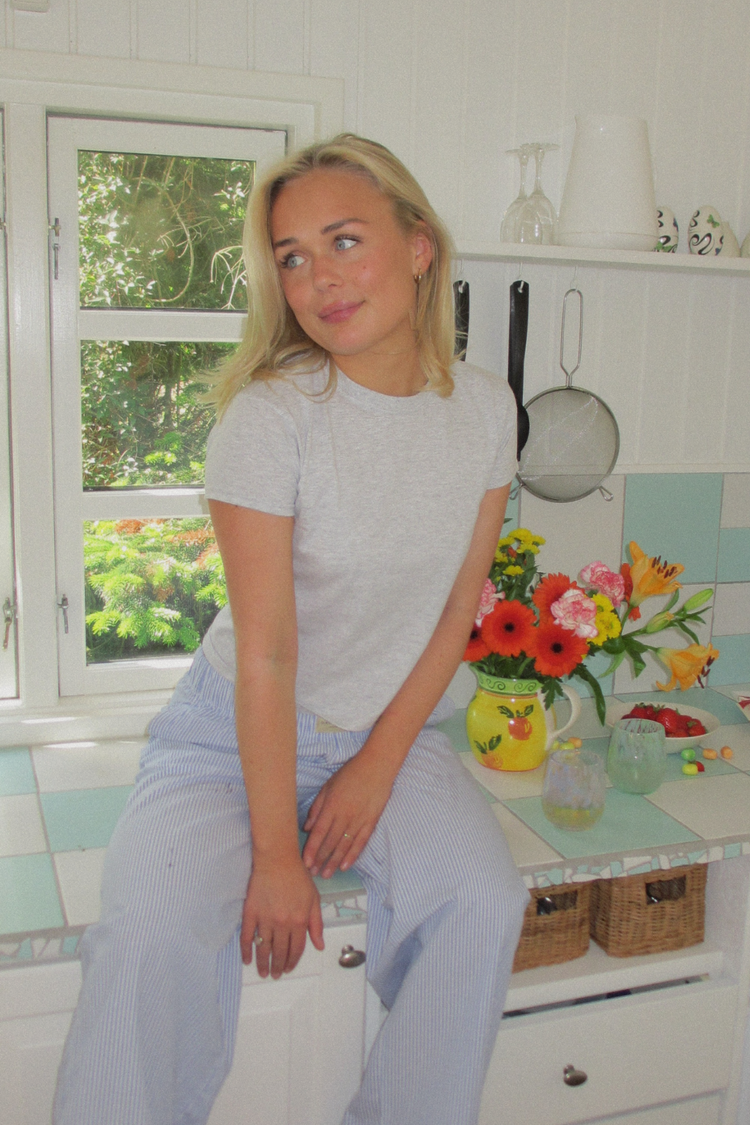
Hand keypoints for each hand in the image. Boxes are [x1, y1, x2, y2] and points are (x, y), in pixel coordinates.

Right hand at [241, 856, 323, 978]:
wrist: (277, 859)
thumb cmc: (298, 877)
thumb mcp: (314, 899)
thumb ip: (316, 924)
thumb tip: (319, 946)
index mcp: (299, 921)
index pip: (296, 949)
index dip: (292, 961)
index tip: (288, 969)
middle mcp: (282, 923)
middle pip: (279, 951)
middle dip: (278, 966)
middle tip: (275, 975)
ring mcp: (265, 919)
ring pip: (263, 948)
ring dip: (263, 963)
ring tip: (263, 973)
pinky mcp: (250, 913)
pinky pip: (247, 936)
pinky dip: (246, 950)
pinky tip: (247, 960)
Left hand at [302, 753, 394, 877]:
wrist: (377, 766)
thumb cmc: (350, 773)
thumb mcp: (328, 786)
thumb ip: (317, 807)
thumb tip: (306, 827)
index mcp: (332, 805)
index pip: (319, 832)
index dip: (312, 849)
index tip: (305, 863)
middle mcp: (344, 815)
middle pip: (330, 842)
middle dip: (321, 859)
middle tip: (313, 874)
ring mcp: (359, 819)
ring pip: (344, 846)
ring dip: (334, 862)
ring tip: (327, 874)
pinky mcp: (371, 822)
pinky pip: (361, 842)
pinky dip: (353, 855)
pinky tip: (345, 866)